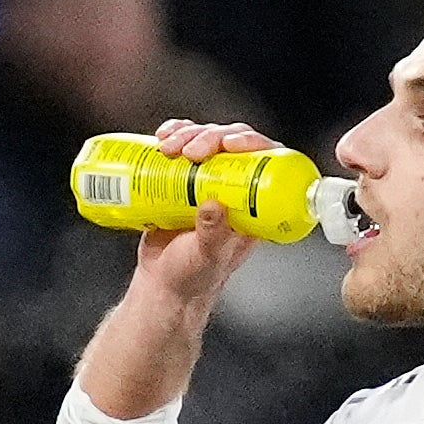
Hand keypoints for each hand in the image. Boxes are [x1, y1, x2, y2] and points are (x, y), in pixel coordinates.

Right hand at [75, 120, 274, 419]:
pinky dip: (172, 136)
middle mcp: (234, 186)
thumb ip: (213, 234)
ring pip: (205, 141)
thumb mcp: (207, 257)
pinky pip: (180, 149)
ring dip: (187, 134)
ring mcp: (206, 181)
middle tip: (190, 151)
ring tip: (166, 147)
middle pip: (230, 143)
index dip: (250, 142)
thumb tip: (214, 204)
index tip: (229, 144)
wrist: (161, 289)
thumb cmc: (193, 278)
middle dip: (211, 137)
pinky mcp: (180, 180)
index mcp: (254, 203)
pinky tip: (160, 137)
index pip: (263, 159)